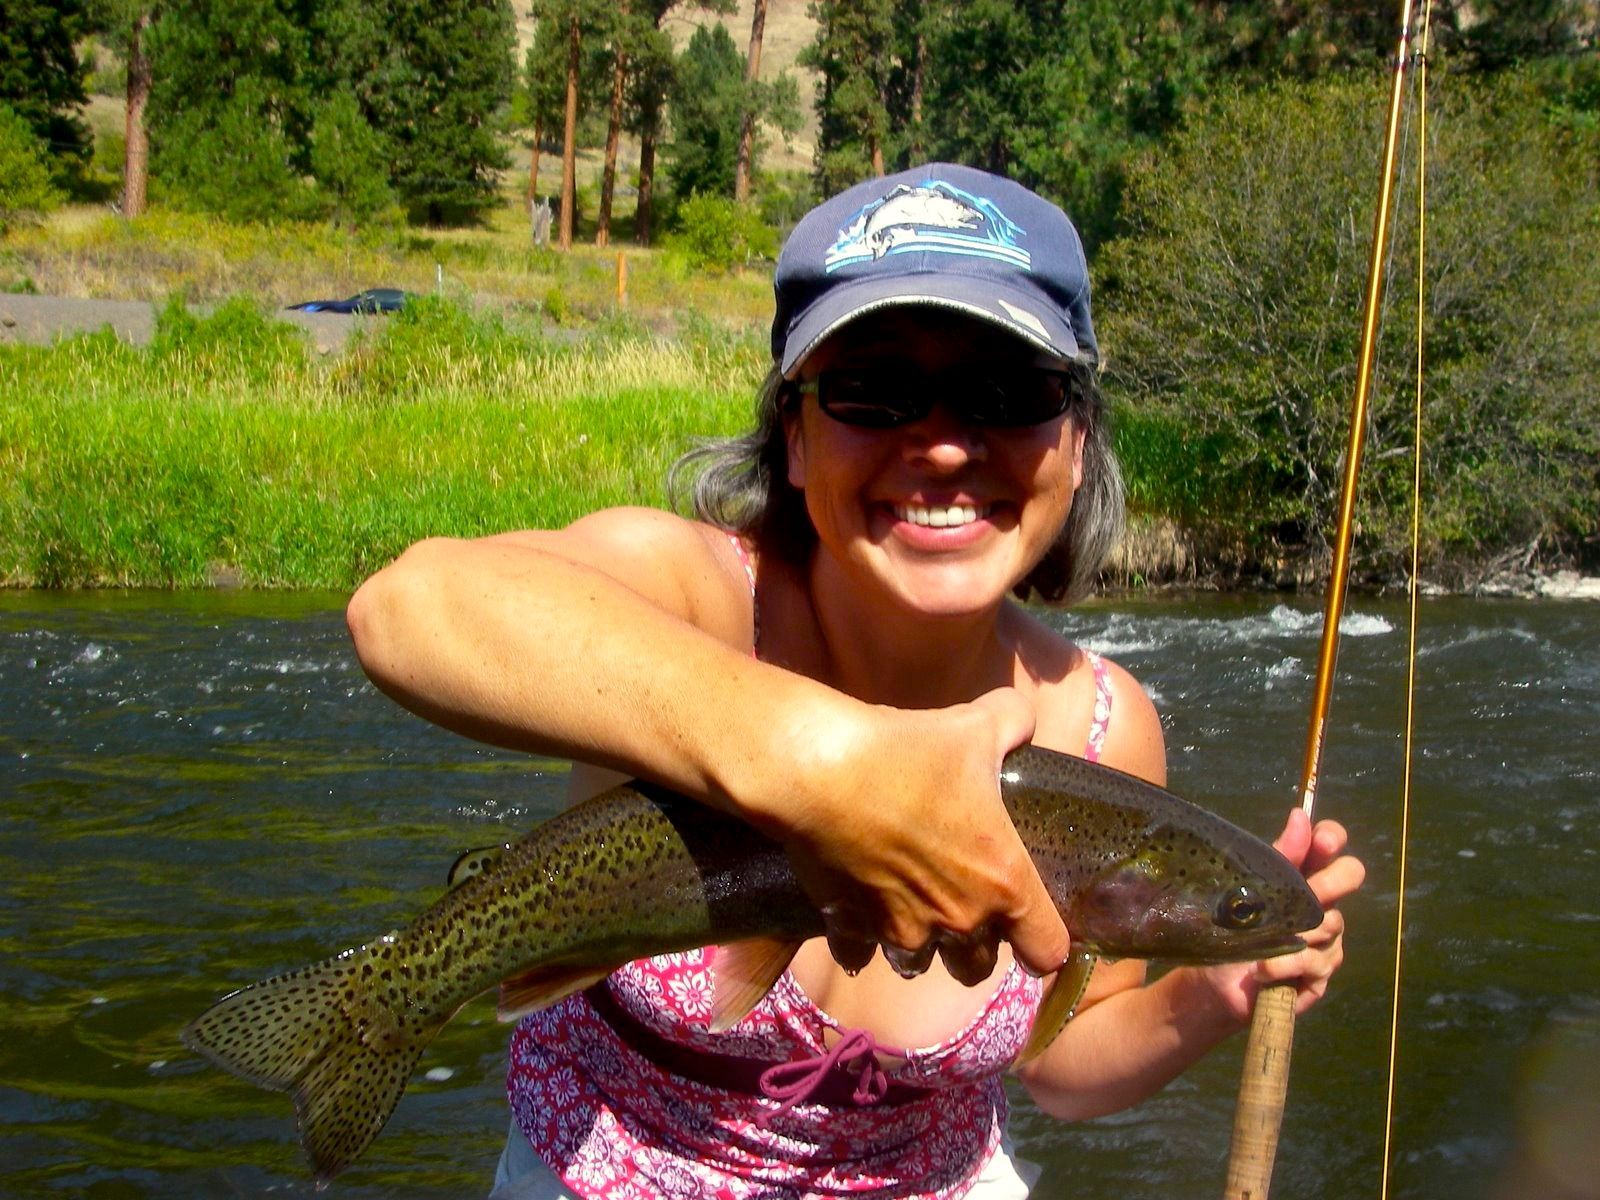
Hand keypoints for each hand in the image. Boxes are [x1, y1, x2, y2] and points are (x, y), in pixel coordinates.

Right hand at [778, 687, 1070, 982]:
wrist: (822, 770)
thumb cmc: (909, 751)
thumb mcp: (977, 725)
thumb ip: (1014, 723)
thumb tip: (1020, 723)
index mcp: (1003, 881)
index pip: (1047, 950)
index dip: (1045, 941)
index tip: (1030, 922)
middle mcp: (958, 919)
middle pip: (978, 967)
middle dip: (973, 943)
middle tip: (960, 903)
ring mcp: (901, 930)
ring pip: (919, 964)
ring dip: (917, 942)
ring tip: (905, 904)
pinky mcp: (850, 926)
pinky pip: (859, 952)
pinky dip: (859, 935)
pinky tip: (855, 904)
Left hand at [1199, 809, 1365, 1020]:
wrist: (1213, 982)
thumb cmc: (1230, 929)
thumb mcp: (1247, 889)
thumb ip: (1278, 857)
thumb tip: (1300, 816)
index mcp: (1302, 876)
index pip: (1330, 845)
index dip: (1332, 838)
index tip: (1322, 841)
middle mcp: (1322, 904)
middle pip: (1350, 875)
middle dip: (1331, 881)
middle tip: (1310, 890)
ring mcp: (1326, 941)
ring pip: (1330, 923)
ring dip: (1293, 932)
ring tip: (1260, 942)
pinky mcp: (1320, 976)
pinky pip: (1314, 962)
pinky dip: (1284, 964)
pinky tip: (1262, 969)